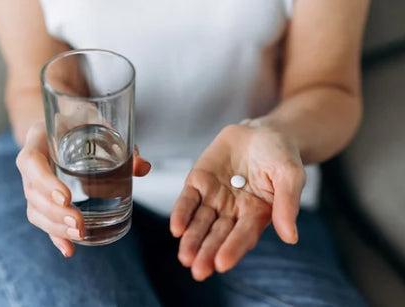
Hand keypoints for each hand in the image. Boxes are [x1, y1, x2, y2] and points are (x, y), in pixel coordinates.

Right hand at [16, 122, 150, 256]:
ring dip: (55, 226)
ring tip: (79, 234)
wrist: (63, 118)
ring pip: (35, 209)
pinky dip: (55, 235)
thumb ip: (119, 141)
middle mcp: (31, 162)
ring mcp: (33, 181)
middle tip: (79, 222)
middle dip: (55, 212)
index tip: (67, 197)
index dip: (45, 182)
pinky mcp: (43, 196)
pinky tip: (69, 250)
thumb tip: (143, 167)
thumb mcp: (97, 120)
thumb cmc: (79, 118)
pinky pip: (42, 218)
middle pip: (32, 193)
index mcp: (38, 138)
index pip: (31, 162)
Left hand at [170, 124, 305, 280]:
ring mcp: (214, 197)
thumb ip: (287, 203)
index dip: (233, 248)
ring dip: (192, 239)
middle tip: (198, 271)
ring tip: (185, 256)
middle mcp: (233, 211)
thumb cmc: (280, 156)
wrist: (262, 132)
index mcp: (257, 214)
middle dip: (208, 252)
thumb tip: (290, 238)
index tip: (222, 264)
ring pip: (200, 222)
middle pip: (218, 234)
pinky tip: (176, 228)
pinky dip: (181, 213)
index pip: (244, 235)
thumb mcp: (290, 175)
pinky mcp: (198, 182)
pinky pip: (188, 200)